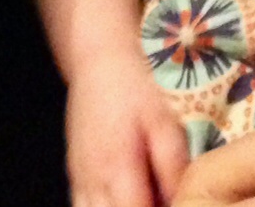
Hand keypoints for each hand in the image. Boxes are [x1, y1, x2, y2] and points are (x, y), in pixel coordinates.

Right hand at [67, 50, 189, 206]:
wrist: (98, 61)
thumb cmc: (135, 88)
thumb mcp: (164, 121)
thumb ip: (173, 166)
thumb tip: (181, 201)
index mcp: (117, 170)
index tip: (177, 203)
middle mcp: (92, 183)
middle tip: (160, 196)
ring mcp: (79, 182)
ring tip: (145, 195)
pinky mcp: (74, 177)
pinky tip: (125, 196)